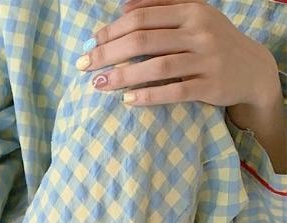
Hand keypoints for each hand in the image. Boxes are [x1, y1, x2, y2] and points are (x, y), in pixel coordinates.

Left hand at [78, 0, 279, 109]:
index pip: (143, 17)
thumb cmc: (214, 42)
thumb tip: (124, 7)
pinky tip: (127, 100)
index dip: (112, 30)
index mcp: (191, 11)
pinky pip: (174, 91)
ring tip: (98, 84)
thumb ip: (162, 7)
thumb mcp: (194, 17)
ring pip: (156, 66)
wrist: (252, 69)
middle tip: (84, 65)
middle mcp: (199, 32)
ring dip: (123, 76)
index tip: (91, 43)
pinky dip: (148, 96)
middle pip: (143, 41)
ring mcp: (206, 59)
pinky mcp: (210, 85)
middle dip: (109, 53)